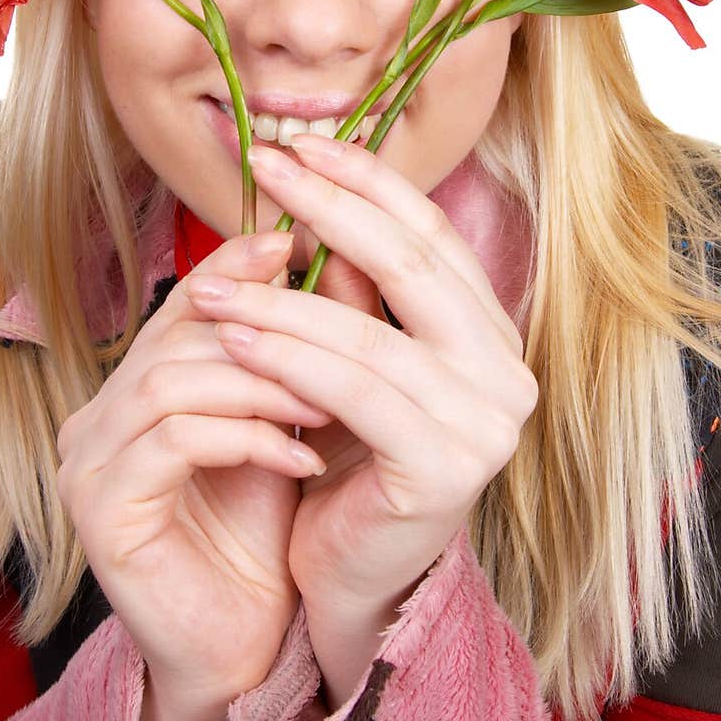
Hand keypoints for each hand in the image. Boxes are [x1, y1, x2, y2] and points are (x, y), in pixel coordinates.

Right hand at [55, 228, 330, 706]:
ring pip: (170, 381)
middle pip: (173, 335)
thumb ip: (295, 351)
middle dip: (264, 333)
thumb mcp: (286, 426)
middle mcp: (95, 419)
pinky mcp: (100, 512)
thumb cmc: (264, 534)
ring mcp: (88, 465)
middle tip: (342, 341)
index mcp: (132, 391)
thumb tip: (340, 253)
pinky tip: (302, 460)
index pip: (184, 307)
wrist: (243, 648)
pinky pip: (175, 442)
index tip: (300, 242)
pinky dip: (247, 440)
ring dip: (260, 385)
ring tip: (327, 405)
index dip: (238, 268)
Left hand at [182, 136, 537, 693]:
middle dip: (328, 208)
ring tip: (214, 276)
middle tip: (261, 166)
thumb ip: (349, 291)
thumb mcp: (352, 360)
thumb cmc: (347, 460)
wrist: (354, 575)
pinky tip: (236, 333)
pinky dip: (288, 355)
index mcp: (492, 333)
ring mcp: (486, 421)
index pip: (431, 234)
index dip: (368, 180)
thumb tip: (305, 194)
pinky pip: (352, 390)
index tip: (299, 145)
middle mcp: (506, 370)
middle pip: (411, 264)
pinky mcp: (444, 466)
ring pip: (369, 331)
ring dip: (281, 296)